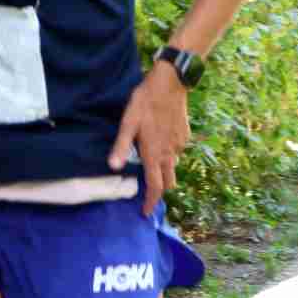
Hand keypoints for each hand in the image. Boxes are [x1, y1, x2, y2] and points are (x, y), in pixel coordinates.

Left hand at [109, 62, 189, 214]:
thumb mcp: (128, 122)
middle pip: (167, 181)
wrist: (171, 84)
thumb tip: (112, 167)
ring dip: (163, 170)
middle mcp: (169, 154)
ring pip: (173, 166)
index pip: (155, 187)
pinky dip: (168, 153)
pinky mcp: (185, 135)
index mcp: (154, 153)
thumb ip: (121, 146)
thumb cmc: (145, 102)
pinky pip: (177, 151)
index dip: (151, 202)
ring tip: (150, 163)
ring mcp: (179, 145)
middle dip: (159, 189)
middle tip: (147, 189)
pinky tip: (159, 141)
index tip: (146, 212)